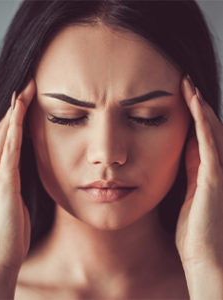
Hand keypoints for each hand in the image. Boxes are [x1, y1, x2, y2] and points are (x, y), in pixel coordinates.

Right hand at [0, 79, 34, 272]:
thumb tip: (18, 171)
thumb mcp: (13, 203)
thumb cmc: (7, 233)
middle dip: (14, 108)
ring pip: (4, 137)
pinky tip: (18, 117)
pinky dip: (13, 133)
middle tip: (25, 87)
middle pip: (3, 131)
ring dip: (13, 114)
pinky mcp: (2, 185)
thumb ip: (13, 184)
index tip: (25, 101)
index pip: (5, 139)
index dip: (14, 118)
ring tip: (23, 92)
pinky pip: (9, 153)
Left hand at [175, 75, 222, 267]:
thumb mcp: (189, 195)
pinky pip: (208, 144)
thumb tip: (184, 149)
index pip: (201, 136)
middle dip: (197, 105)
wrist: (206, 260)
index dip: (193, 116)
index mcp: (207, 172)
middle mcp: (217, 167)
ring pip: (211, 131)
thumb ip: (190, 172)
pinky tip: (194, 105)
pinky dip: (202, 123)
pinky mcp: (215, 178)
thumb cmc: (196, 234)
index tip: (180, 98)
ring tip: (188, 86)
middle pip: (209, 129)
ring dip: (200, 107)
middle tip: (185, 83)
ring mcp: (218, 172)